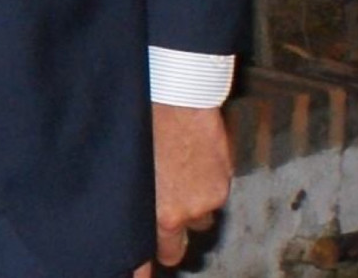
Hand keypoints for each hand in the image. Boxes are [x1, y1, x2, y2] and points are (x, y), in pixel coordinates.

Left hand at [149, 102, 232, 270]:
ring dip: (193, 203)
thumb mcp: (132, 170)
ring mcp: (209, 198)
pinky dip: (207, 181)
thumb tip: (137, 211)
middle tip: (165, 216)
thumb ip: (138, 199)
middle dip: (174, 236)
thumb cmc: (145, 127)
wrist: (177, 97)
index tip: (149, 260)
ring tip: (179, 176)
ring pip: (201, 214)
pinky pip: (214, 191)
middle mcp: (186, 212)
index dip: (154, 258)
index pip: (163, 253)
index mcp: (160, 213)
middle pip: (182, 243)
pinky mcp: (225, 180)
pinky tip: (192, 159)